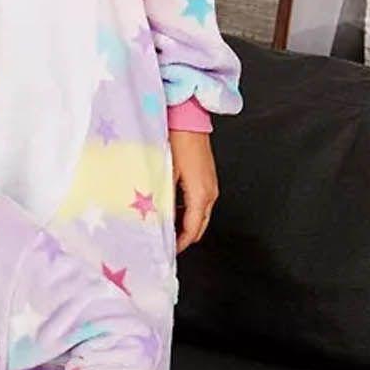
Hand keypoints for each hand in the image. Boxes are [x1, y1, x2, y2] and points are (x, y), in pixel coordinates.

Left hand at [171, 129, 218, 251]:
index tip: (168, 251)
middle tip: (167, 243)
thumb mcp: (164, 172)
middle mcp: (211, 193)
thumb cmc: (176, 141)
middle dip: (185, 237)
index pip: (193, 229)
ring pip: (201, 214)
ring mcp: (211, 185)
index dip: (181, 243)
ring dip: (187, 224)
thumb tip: (157, 218)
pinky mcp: (208, 177)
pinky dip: (189, 211)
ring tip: (167, 228)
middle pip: (200, 225)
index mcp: (201, 195)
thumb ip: (162, 198)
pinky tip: (173, 209)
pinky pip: (200, 202)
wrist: (189, 118)